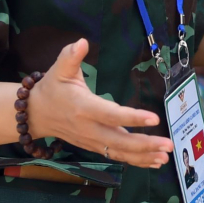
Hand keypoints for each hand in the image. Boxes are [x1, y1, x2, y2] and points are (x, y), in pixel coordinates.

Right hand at [27, 38, 173, 167]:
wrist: (35, 114)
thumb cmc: (52, 88)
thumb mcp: (59, 69)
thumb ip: (70, 56)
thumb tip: (82, 42)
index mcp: (83, 107)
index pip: (111, 115)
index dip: (132, 118)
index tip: (154, 119)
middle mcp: (89, 128)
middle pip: (119, 140)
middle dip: (145, 144)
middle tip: (168, 144)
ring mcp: (91, 140)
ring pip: (120, 152)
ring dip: (144, 156)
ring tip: (165, 156)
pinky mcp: (94, 146)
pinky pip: (116, 155)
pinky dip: (135, 160)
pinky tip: (153, 161)